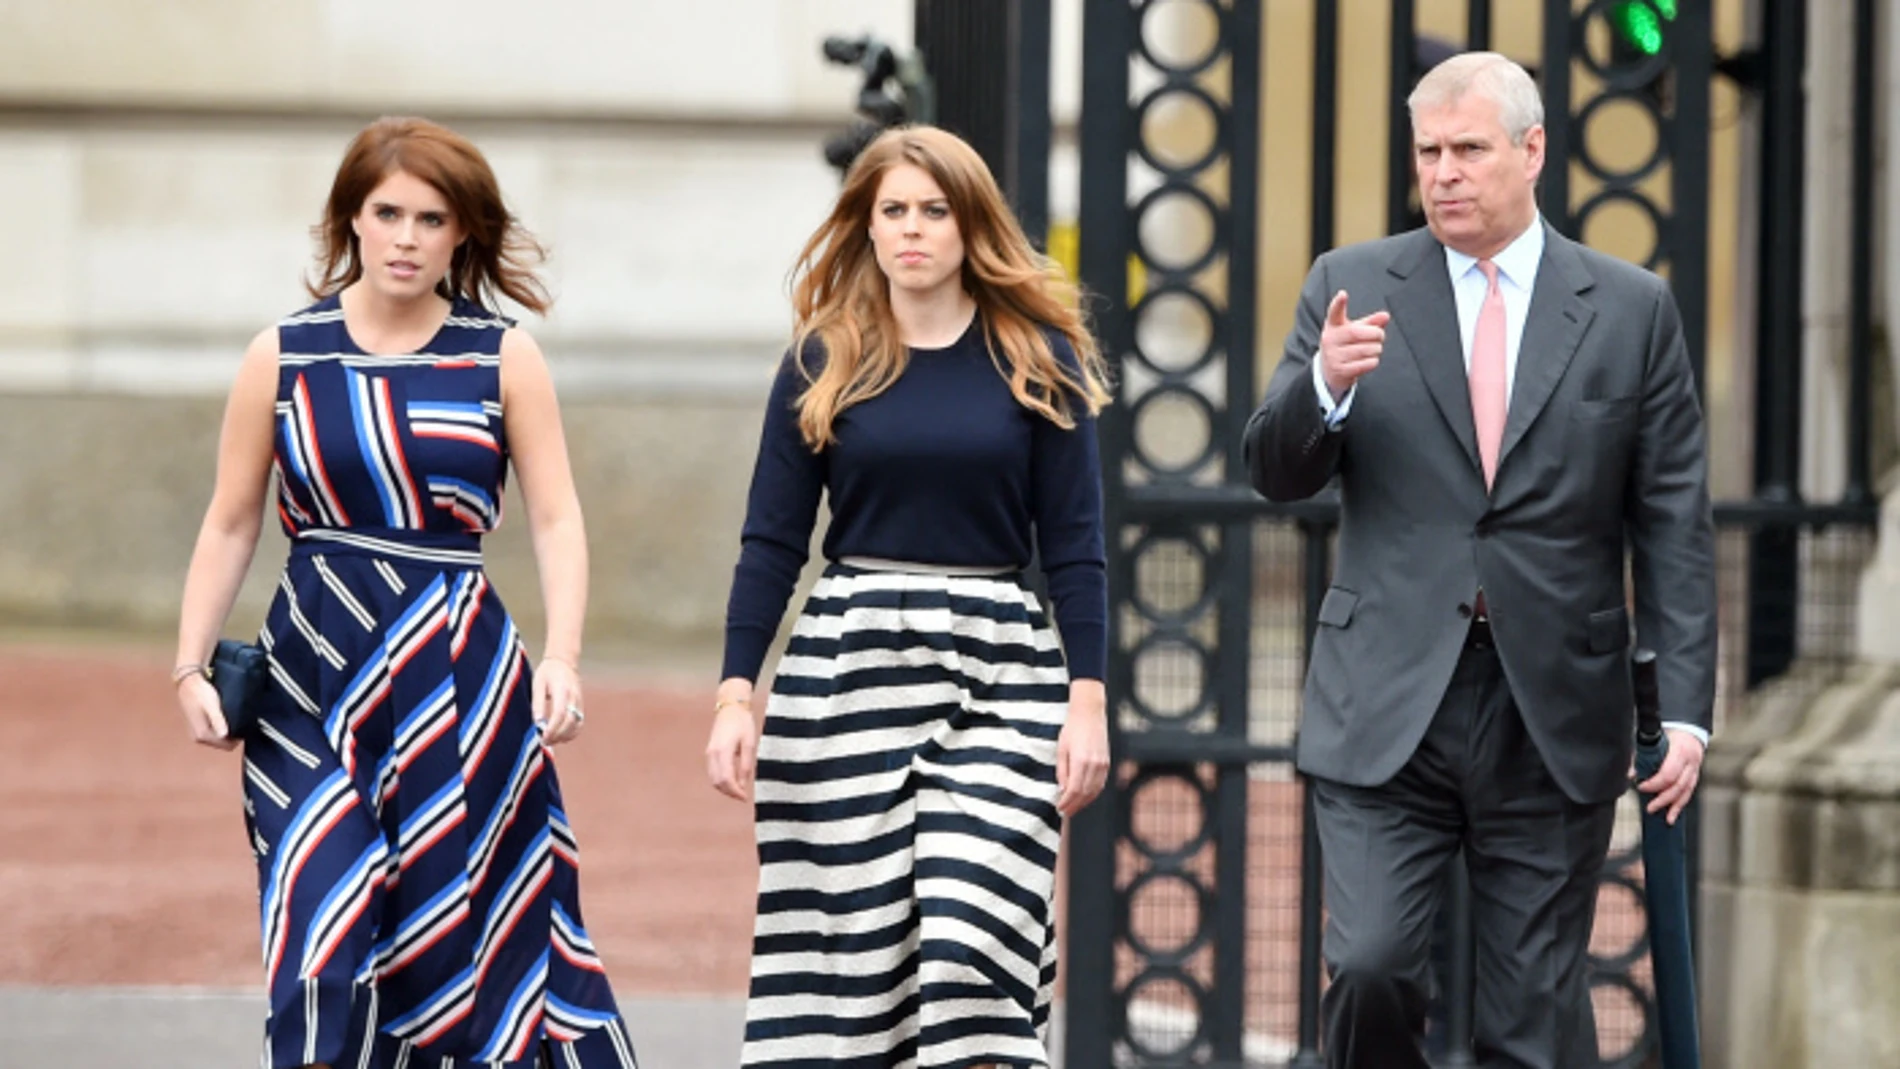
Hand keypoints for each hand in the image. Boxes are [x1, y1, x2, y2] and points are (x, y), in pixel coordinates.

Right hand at [175, 675, 238, 751]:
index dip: (238, 739)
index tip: (247, 728)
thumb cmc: (201, 692)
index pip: (227, 746)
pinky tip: (227, 719)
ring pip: (219, 739)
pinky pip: (214, 734)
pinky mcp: (198, 728)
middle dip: (233, 736)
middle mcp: (198, 738)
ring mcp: (197, 734)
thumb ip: (218, 720)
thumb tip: (224, 735)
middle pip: (223, 744)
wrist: (188, 683)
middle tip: (243, 722)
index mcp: (202, 735)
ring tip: (236, 719)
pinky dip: (222, 729)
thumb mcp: (212, 705)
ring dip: (228, 733)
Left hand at [533, 657, 585, 745]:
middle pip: (569, 722)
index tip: (542, 737)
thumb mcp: (537, 684)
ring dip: (564, 736)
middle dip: (557, 735)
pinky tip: (560, 737)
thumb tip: (537, 723)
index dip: (552, 728)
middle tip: (543, 742)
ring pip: (576, 725)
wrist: (564, 662)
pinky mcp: (581, 707)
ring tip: (550, 741)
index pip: (560, 713)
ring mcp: (580, 702)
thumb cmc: (547, 672)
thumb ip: (537, 704)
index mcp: (562, 690)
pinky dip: (571, 734)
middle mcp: (574, 697)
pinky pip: (579, 724)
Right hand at [705, 699, 758, 802]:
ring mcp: (709, 753)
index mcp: (723, 751)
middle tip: (743, 796)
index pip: (726, 779)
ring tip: (739, 790)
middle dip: (730, 792)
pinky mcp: (709, 752)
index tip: (745, 798)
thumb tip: (743, 785)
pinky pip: (712, 772)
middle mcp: (712, 754)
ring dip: (724, 788)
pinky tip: (732, 781)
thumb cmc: (742, 722)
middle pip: (717, 782)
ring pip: (713, 779)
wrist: (730, 706)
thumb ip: (746, 765)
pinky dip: (721, 780)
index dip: (735, 791)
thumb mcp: (749, 743)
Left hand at [1055, 681, 1110, 815]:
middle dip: (1074, 805)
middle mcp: (1095, 765)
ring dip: (1084, 802)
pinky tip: (1084, 797)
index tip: (1059, 808)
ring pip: (1095, 791)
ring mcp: (1103, 765)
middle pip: (1085, 794)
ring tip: (1073, 808)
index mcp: (1082, 761)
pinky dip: (1092, 794)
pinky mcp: (1107, 763)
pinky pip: (1100, 784)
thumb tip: (1062, 790)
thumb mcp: (1061, 750)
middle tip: (1065, 812)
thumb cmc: (1072, 730)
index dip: (1067, 802)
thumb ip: (1062, 772)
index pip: (1074, 790)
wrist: (1089, 714)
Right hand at [1319, 290, 1390, 400]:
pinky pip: (1366, 363)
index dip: (1338, 304)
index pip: (1334, 313)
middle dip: (1375, 333)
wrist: (1329, 371)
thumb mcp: (1354, 331)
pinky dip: (1373, 361)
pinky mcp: (1340, 370)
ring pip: (1365, 349)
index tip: (1343, 294)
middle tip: (1380, 335)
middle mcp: (1330, 339)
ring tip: (1375, 348)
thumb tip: (1385, 316)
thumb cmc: (1345, 345)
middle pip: (1357, 332)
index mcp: (1333, 326)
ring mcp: (1333, 356)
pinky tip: (1370, 359)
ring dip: (1377, 348)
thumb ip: (1371, 323)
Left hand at [1637, 728, 1704, 825]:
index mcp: (1679, 750)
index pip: (1669, 773)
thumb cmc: (1669, 734)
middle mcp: (1690, 761)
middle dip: (1663, 798)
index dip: (1654, 783)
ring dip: (1673, 806)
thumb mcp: (1654, 740)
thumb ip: (1641, 756)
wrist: (1689, 729)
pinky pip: (1689, 793)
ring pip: (1686, 792)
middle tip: (1650, 808)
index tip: (1641, 787)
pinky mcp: (1695, 776)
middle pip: (1678, 785)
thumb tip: (1630, 773)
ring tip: (1663, 818)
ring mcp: (1695, 770)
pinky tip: (1672, 816)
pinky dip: (1680, 805)